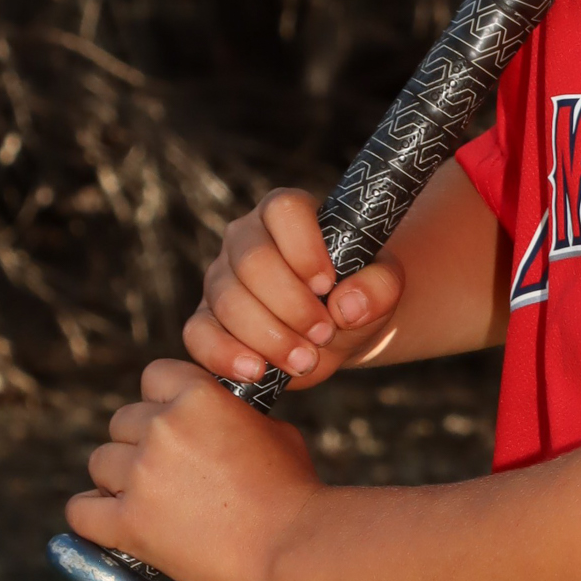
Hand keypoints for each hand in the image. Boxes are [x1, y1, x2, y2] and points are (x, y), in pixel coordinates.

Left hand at [65, 358, 323, 580]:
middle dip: (140, 443)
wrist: (294, 548)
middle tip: (167, 472)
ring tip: (148, 502)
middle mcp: (163, 427)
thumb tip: (216, 423)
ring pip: (101, 463)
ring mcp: (141, 475)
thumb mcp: (272, 431)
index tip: (176, 422)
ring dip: (119, 480)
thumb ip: (230, 418)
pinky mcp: (128, 523)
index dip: (163, 401)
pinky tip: (111, 523)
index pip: (154, 376)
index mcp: (199, 396)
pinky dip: (93, 517)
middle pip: (122, 422)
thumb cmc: (294, 492)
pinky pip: (81, 511)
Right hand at [185, 188, 404, 389]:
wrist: (335, 332)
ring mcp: (219, 279)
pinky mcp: (205, 319)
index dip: (303, 248)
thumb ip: (380, 287)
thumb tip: (348, 305)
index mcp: (288, 214)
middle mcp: (245, 238)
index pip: (284, 210)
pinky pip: (198, 334)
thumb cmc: (356, 296)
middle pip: (253, 261)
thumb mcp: (383, 289)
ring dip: (269, 336)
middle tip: (324, 334)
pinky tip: (257, 371)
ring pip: (228, 301)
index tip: (327, 285)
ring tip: (306, 359)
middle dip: (291, 305)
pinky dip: (225, 355)